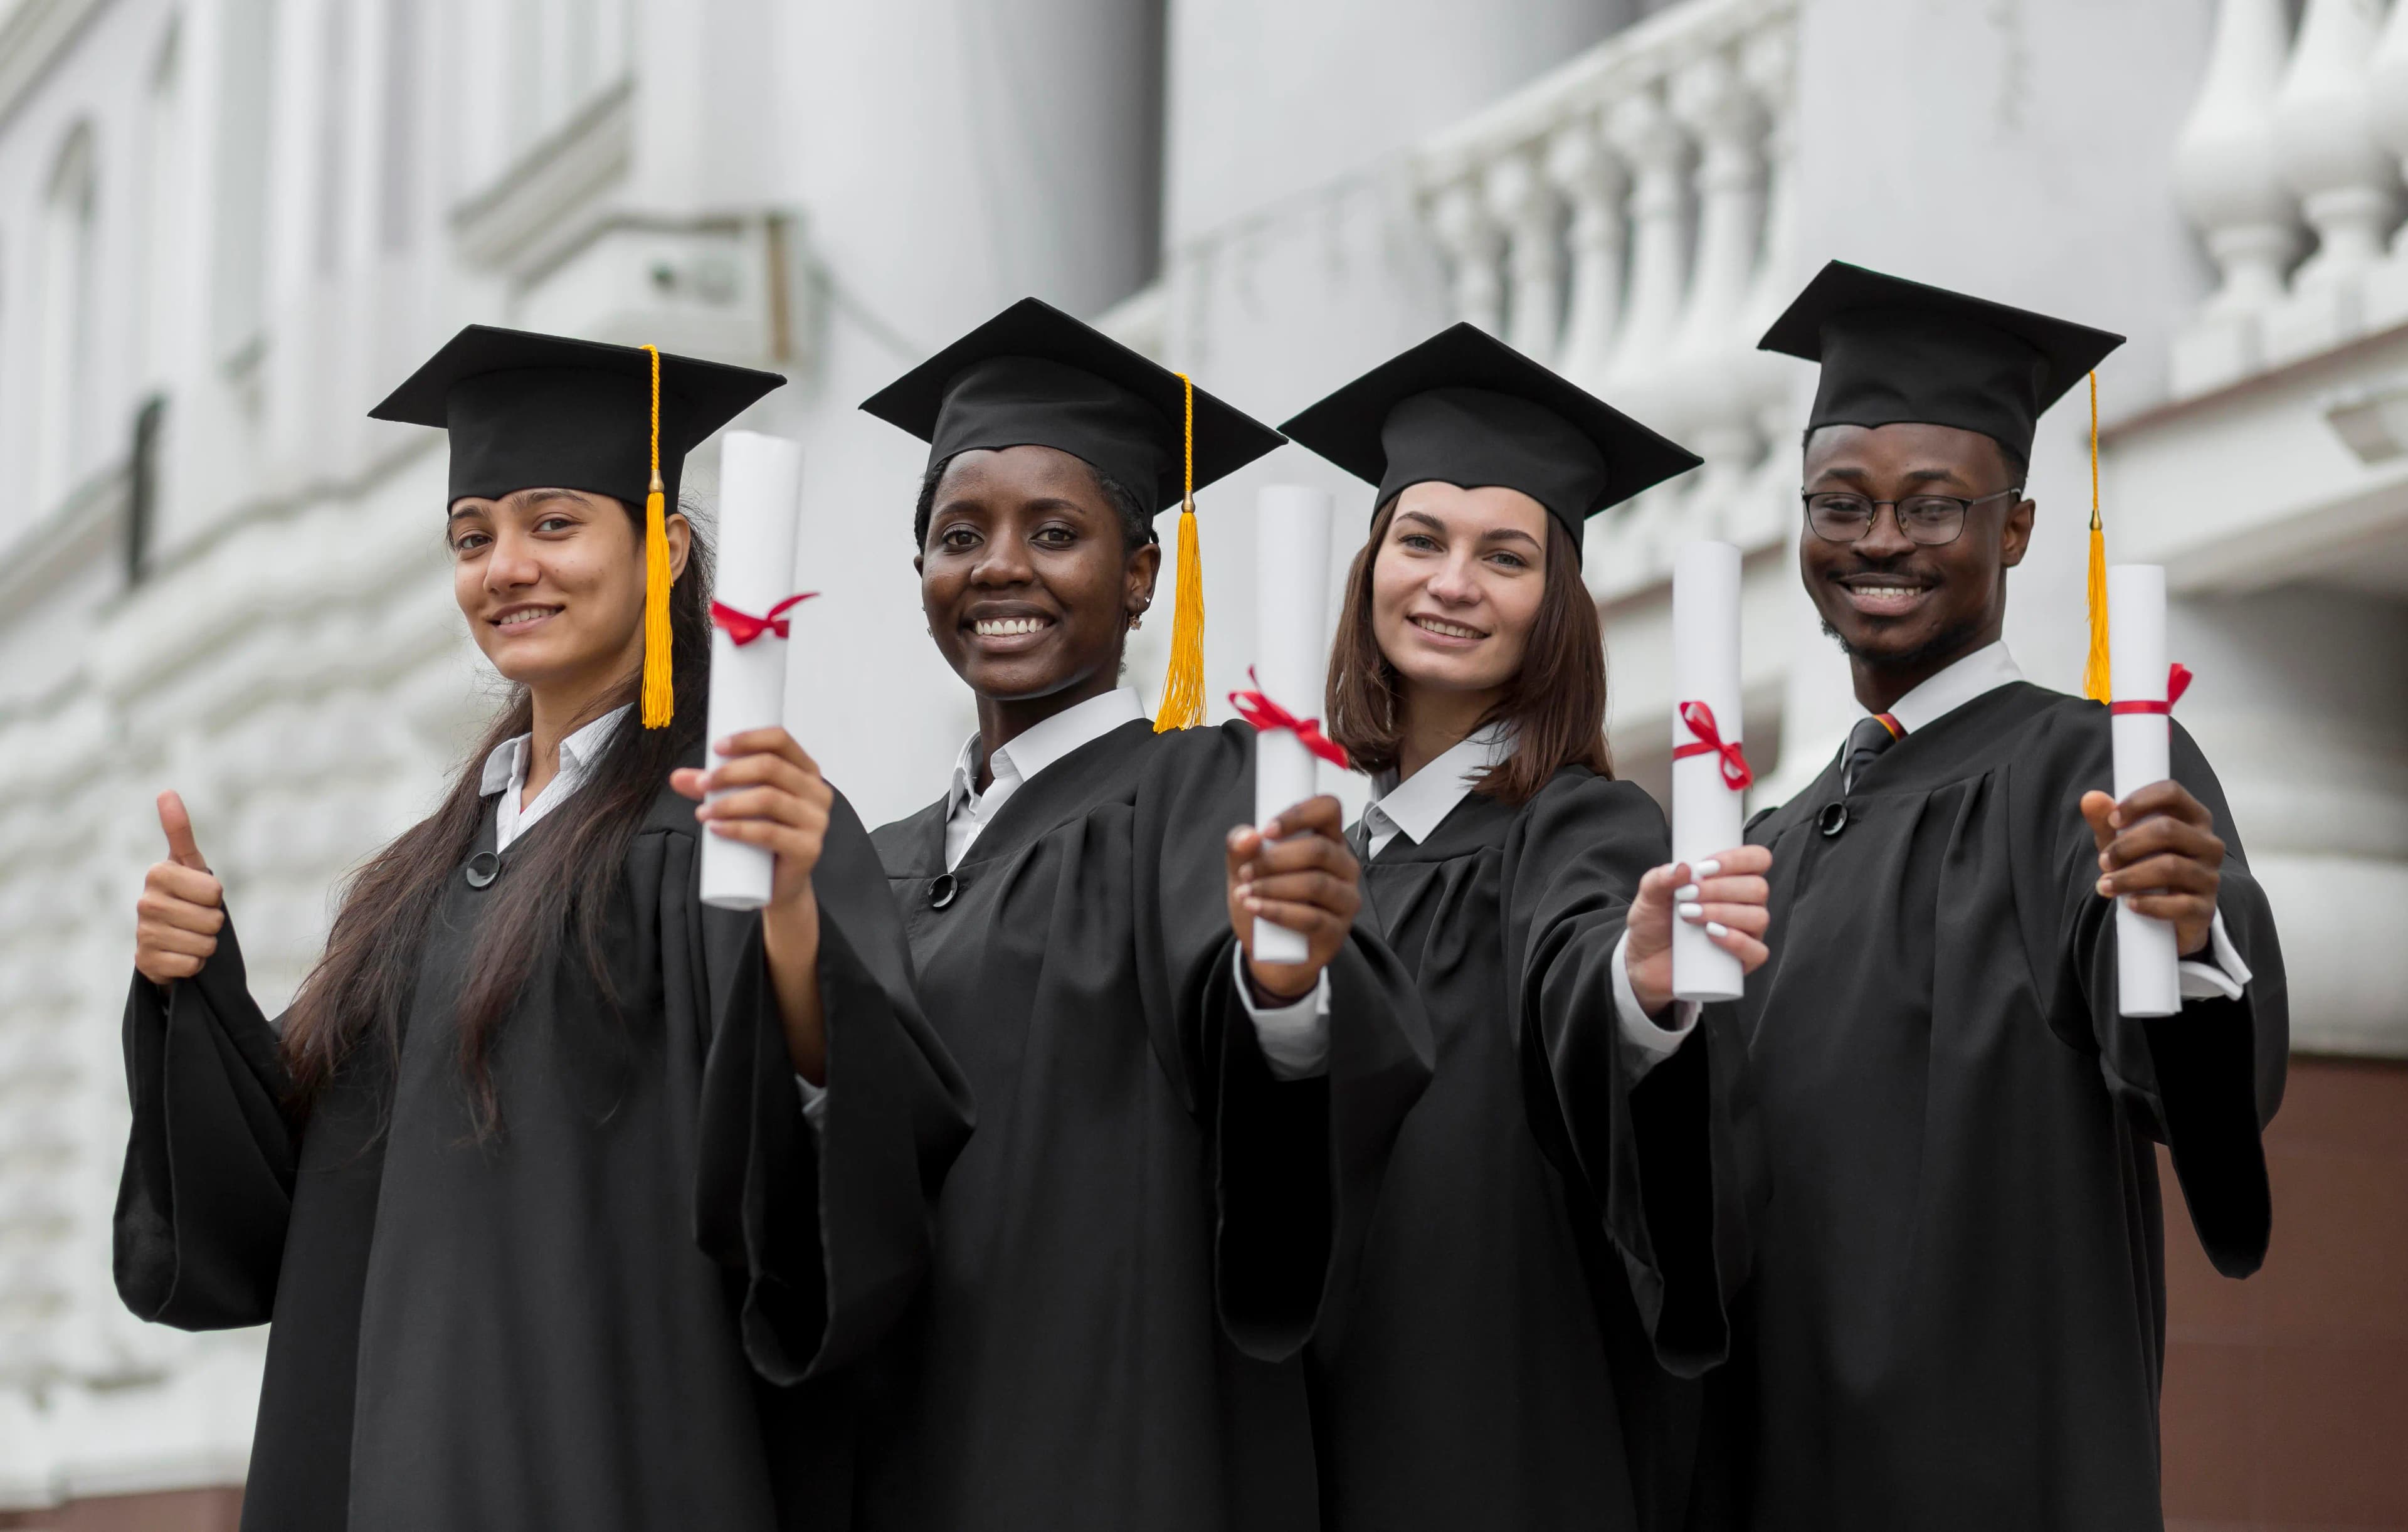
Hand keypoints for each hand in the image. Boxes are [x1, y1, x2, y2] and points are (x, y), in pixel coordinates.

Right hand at [135, 791, 225, 987]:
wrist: (166, 938)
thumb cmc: (184, 895)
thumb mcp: (187, 863)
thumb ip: (179, 830)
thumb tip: (166, 791)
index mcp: (157, 874)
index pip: (214, 891)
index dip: (215, 896)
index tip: (200, 894)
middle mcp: (145, 903)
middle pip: (213, 919)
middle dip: (213, 922)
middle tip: (196, 917)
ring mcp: (143, 934)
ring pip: (204, 944)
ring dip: (205, 943)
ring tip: (189, 934)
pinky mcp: (145, 962)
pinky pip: (191, 965)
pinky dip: (194, 963)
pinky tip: (180, 953)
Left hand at [673, 729, 834, 1080]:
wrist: (776, 885)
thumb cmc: (760, 838)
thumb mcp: (736, 805)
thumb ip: (710, 789)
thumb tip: (677, 777)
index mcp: (806, 772)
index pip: (781, 740)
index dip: (748, 737)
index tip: (716, 747)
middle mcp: (817, 793)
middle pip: (772, 768)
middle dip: (730, 773)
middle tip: (700, 785)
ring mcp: (817, 822)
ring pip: (770, 799)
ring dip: (730, 802)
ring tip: (702, 813)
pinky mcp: (809, 849)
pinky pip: (771, 834)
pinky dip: (739, 829)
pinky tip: (716, 829)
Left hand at [1226, 795, 1359, 1004]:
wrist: (1270, 953)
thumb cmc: (1265, 900)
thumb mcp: (1245, 870)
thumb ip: (1240, 849)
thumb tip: (1247, 837)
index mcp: (1326, 840)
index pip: (1328, 809)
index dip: (1298, 814)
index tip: (1266, 830)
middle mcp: (1343, 866)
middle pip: (1319, 850)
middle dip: (1275, 859)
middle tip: (1246, 872)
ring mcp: (1345, 899)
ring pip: (1316, 884)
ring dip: (1273, 886)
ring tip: (1245, 893)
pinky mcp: (1338, 929)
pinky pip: (1311, 918)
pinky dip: (1278, 912)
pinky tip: (1255, 908)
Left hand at [1623, 844, 1772, 1017]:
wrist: (1643, 959)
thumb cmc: (1654, 921)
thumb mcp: (1649, 896)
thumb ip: (1659, 878)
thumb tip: (1682, 867)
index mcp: (1731, 879)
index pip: (1757, 860)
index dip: (1737, 859)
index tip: (1703, 867)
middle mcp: (1746, 904)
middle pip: (1758, 888)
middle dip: (1720, 889)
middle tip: (1687, 895)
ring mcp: (1747, 933)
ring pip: (1758, 917)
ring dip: (1723, 912)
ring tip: (1689, 915)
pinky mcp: (1743, 961)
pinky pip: (1758, 951)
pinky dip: (1737, 941)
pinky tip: (1712, 934)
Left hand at [2081, 781, 2221, 957]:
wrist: (2168, 913)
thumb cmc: (2145, 863)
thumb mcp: (2123, 840)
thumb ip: (2106, 820)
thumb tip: (2090, 798)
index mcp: (2192, 817)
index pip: (2172, 793)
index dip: (2139, 802)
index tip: (2112, 820)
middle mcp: (2208, 843)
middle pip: (2168, 830)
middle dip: (2127, 845)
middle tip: (2103, 861)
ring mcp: (2210, 876)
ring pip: (2171, 867)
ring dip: (2130, 877)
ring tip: (2105, 885)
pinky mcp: (2206, 908)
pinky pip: (2181, 905)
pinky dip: (2150, 904)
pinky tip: (2130, 904)